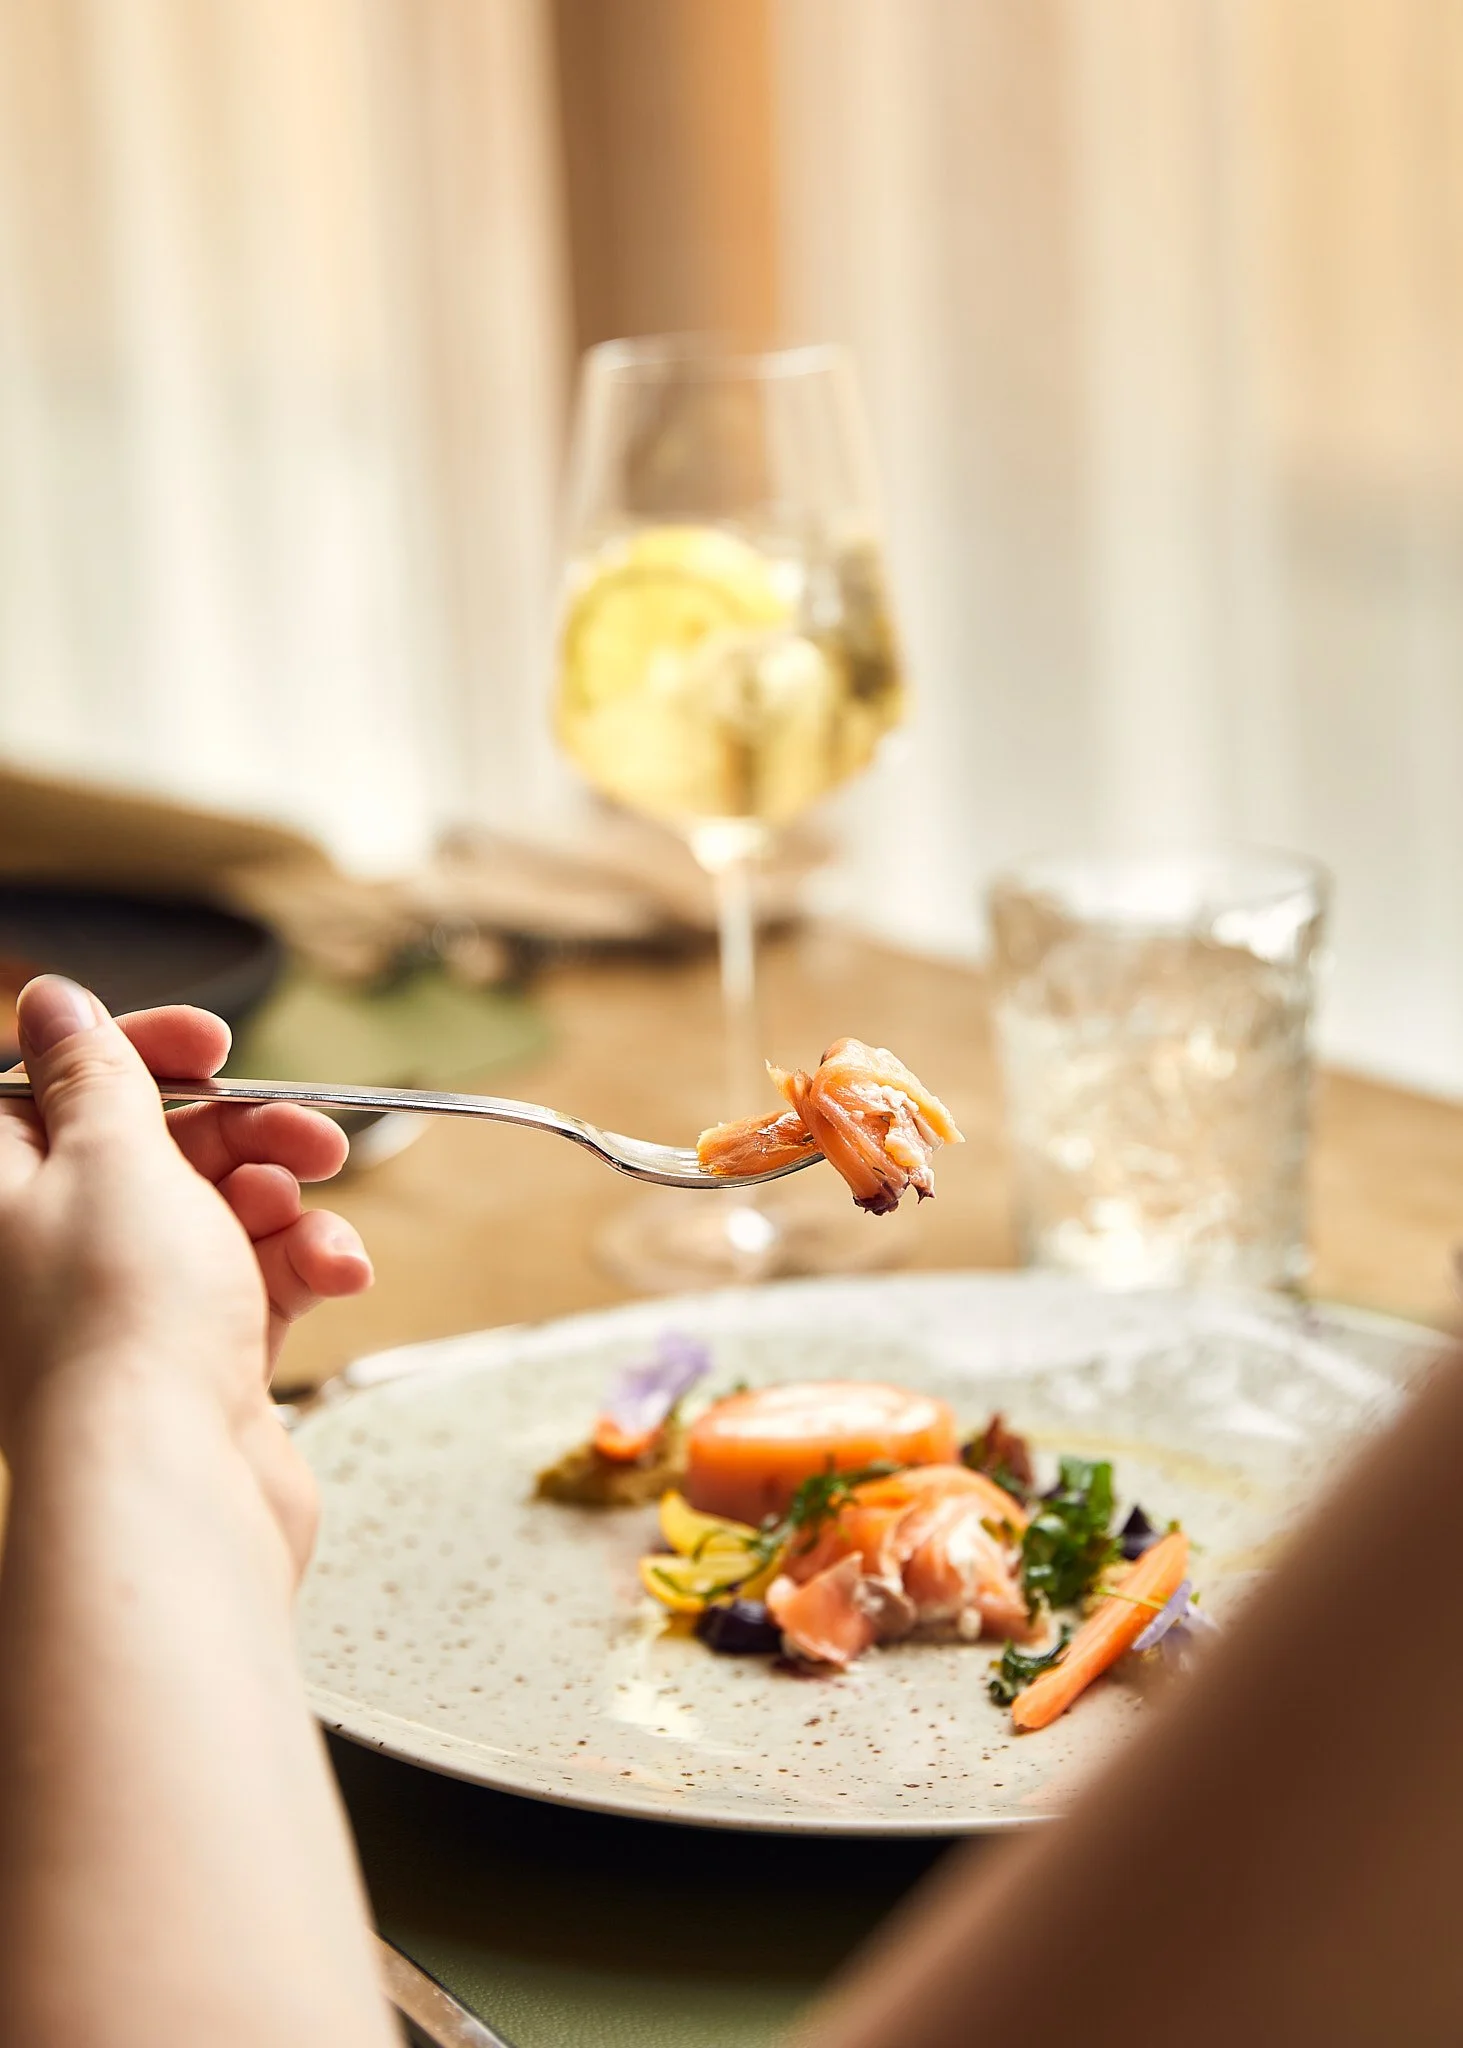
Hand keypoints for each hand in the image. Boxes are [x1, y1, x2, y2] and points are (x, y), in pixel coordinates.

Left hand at [0, 976, 372, 1571]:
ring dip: (289, 1206)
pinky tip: (338, 1276)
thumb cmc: (122, 1321)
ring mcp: (128, 1308)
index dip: (142, 1055)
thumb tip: (52, 1002)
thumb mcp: (112, 1157)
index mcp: (4, 1190)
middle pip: (158, 1149)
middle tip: (312, 1137)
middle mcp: (54, 1248)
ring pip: (222, 1214)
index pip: (59, 1087)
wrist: (166, 1482)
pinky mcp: (197, 1359)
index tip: (214, 1047)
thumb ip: (94, 1074)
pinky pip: (259, 1282)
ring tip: (320, 1227)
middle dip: (247, 1133)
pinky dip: (304, 1269)